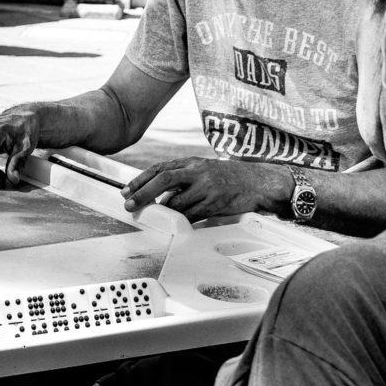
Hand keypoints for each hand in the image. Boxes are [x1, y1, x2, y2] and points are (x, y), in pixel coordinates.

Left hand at [121, 157, 289, 221]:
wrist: (259, 182)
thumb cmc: (228, 178)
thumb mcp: (203, 170)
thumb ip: (182, 178)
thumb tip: (157, 195)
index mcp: (192, 162)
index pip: (160, 168)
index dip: (140, 180)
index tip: (126, 191)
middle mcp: (198, 172)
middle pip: (164, 180)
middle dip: (143, 193)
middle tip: (130, 205)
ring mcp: (208, 187)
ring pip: (177, 202)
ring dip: (164, 211)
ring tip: (158, 216)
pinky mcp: (215, 203)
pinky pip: (192, 215)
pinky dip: (181, 220)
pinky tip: (177, 223)